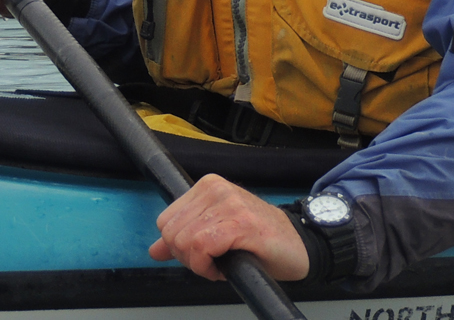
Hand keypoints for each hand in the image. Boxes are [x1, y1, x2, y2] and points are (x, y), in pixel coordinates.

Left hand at [148, 174, 309, 281]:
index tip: (200, 255)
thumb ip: (184, 238)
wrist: (298, 245)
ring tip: (222, 262)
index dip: (178, 247)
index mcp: (207, 186)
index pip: (165, 221)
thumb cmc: (259, 240)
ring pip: (184, 241)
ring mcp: (229, 203)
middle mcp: (216, 188)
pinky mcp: (240, 222)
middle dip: (187, 258)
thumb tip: (155, 250)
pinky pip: (201, 248)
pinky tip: (224, 268)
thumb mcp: (215, 235)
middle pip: (171, 233)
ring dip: (199, 265)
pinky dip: (207, 267)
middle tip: (213, 262)